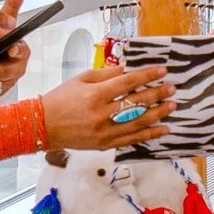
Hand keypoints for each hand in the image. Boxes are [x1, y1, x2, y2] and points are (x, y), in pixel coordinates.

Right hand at [42, 66, 175, 151]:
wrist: (42, 126)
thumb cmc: (60, 99)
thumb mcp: (80, 80)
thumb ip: (106, 74)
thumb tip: (128, 68)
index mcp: (94, 95)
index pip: (127, 83)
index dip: (146, 76)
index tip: (162, 71)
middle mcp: (101, 114)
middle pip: (135, 103)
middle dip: (156, 94)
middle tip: (172, 88)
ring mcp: (104, 132)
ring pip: (137, 123)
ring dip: (157, 114)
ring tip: (172, 106)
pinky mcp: (105, 144)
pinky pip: (131, 139)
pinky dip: (148, 134)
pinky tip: (162, 129)